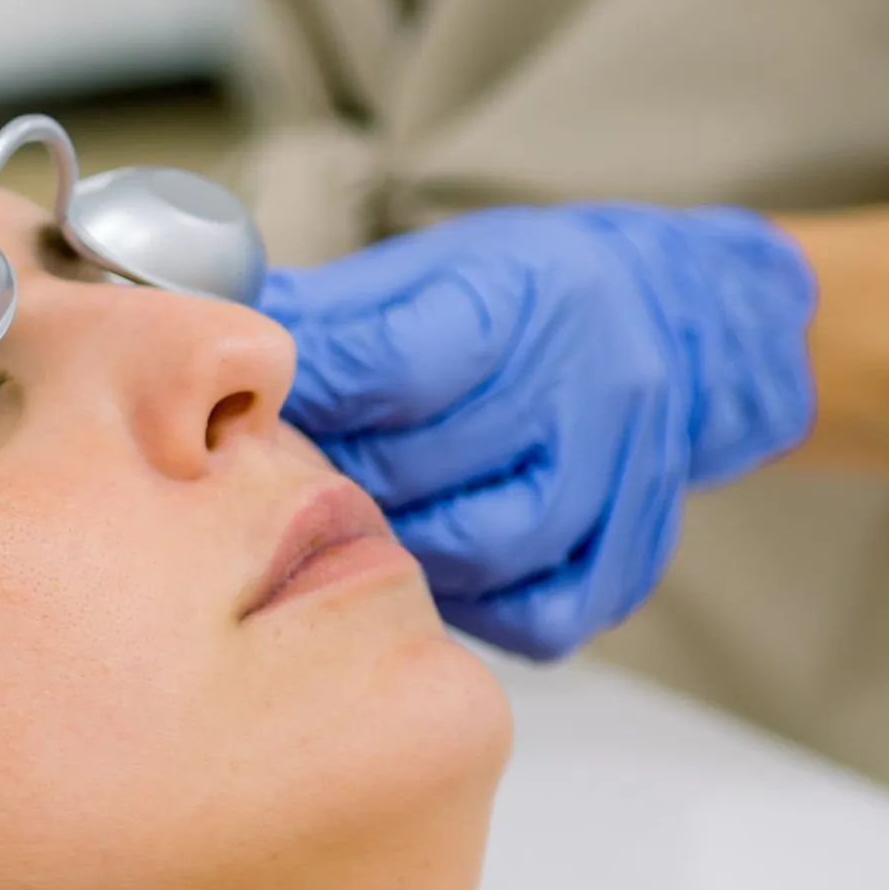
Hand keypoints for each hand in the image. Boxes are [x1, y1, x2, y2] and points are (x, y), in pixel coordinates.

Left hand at [262, 204, 813, 658]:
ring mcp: (617, 483)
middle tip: (283, 488)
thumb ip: (330, 317)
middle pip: (419, 468)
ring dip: (399, 548)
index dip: (311, 398)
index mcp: (524, 300)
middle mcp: (584, 391)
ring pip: (474, 553)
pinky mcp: (629, 558)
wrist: (675, 323)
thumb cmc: (530, 298)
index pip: (393, 366)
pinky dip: (476, 609)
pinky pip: (535, 620)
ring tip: (357, 533)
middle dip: (336, 479)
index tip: (258, 412)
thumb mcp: (434, 269)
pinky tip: (442, 574)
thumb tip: (213, 340)